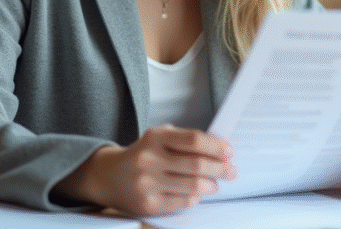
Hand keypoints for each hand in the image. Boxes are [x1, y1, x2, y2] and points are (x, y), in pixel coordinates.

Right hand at [59, 125, 237, 216]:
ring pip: (194, 186)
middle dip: (221, 168)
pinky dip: (196, 197)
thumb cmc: (143, 154)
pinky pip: (184, 202)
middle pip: (197, 165)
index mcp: (155, 137)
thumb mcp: (158, 138)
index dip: (216, 146)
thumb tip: (219, 148)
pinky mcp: (148, 204)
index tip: (229, 151)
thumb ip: (184, 139)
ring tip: (216, 183)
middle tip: (231, 170)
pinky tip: (198, 193)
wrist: (109, 176)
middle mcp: (150, 159)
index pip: (194, 140)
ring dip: (212, 185)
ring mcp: (148, 183)